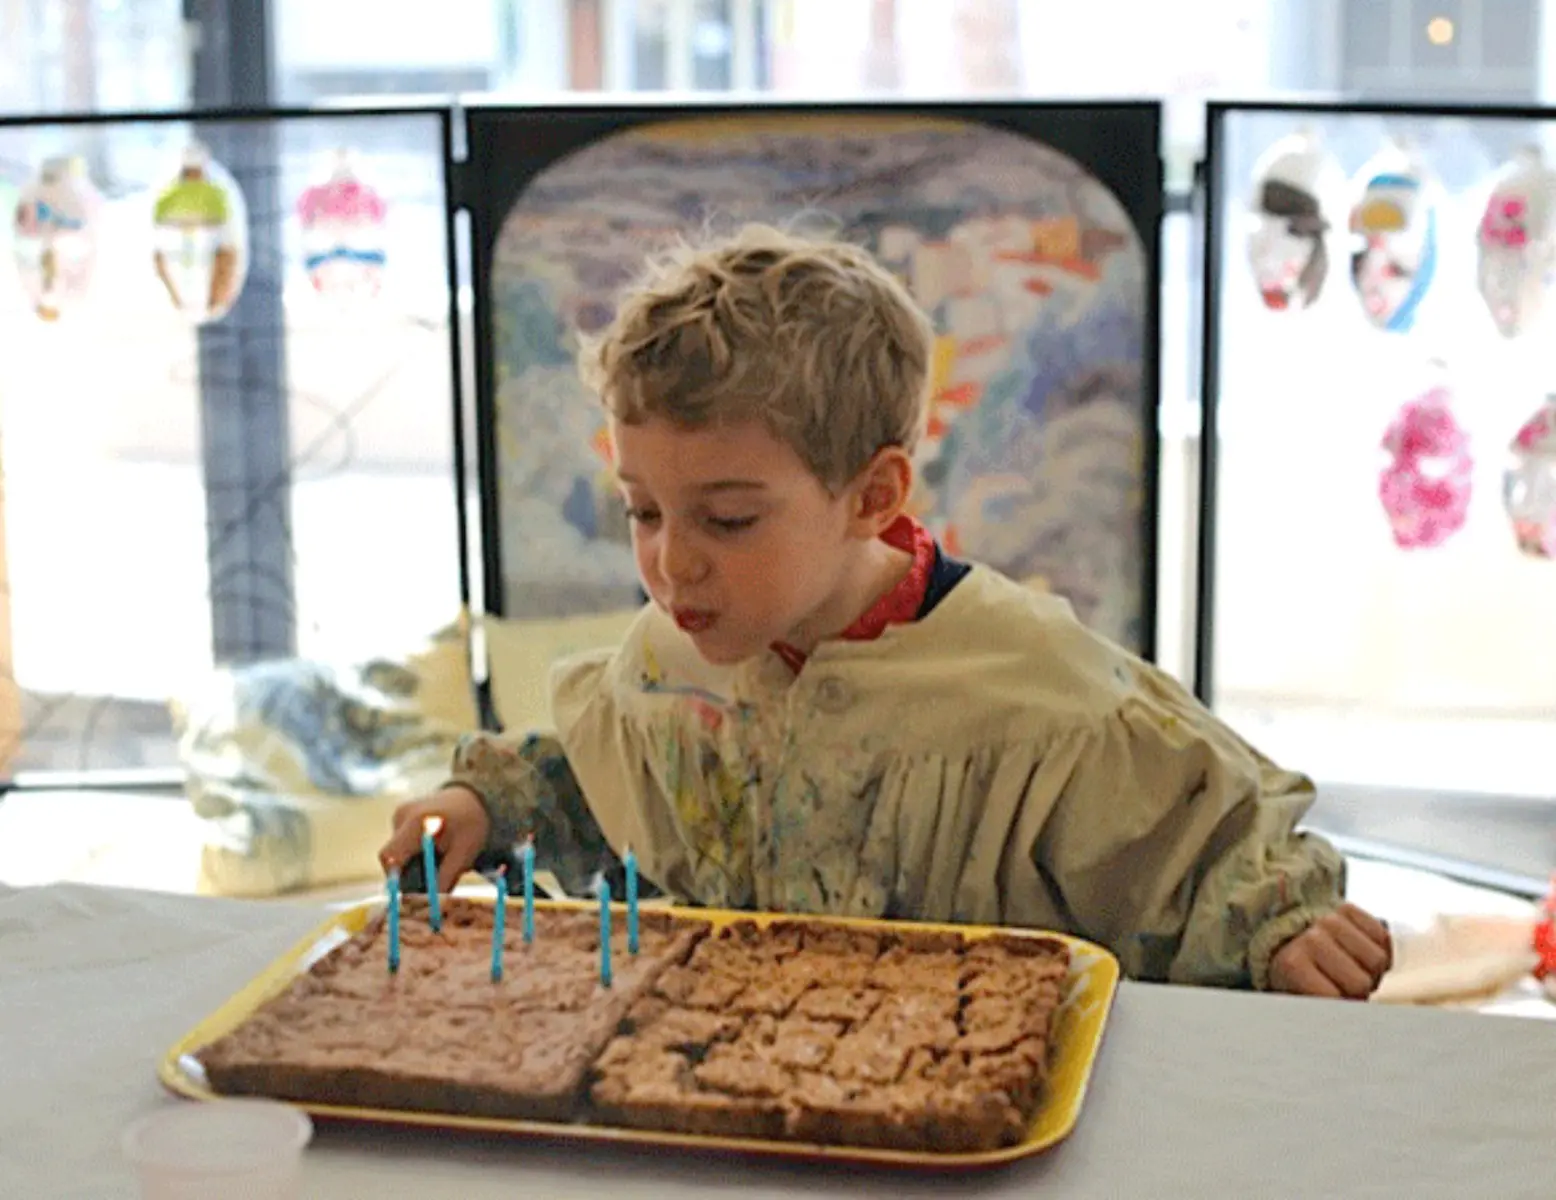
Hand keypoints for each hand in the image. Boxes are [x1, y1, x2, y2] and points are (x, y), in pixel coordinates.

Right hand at [377, 786, 490, 894]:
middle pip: (392, 857)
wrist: (475, 798)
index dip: (395, 879)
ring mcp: (400, 814)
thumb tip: (432, 907)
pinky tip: (433, 850)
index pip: (390, 857)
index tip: (412, 893)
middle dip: (408, 875)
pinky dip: (413, 854)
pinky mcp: (401, 817)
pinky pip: (401, 844)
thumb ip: (445, 880)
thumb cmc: (472, 825)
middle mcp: (403, 815)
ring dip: (412, 864)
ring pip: (397, 853)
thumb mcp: (463, 855)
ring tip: (438, 861)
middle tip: (430, 883)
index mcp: (418, 822)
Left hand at [1269, 903, 1392, 999]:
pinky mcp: (1346, 908)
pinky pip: (1382, 936)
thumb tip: (1345, 1027)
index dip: (1343, 1005)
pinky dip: (1378, 947)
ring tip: (1352, 967)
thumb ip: (1320, 1008)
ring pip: (1377, 959)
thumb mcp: (1298, 995)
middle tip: (1344, 984)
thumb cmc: (1299, 975)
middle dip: (1358, 990)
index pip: (1335, 998)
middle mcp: (1311, 938)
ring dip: (1370, 969)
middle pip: (1361, 982)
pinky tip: (1359, 951)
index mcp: (1293, 964)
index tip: (1334, 999)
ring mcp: (1329, 920)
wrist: (1290, 936)